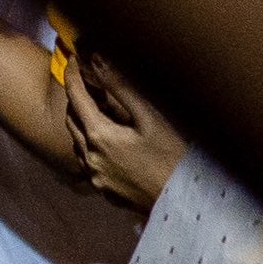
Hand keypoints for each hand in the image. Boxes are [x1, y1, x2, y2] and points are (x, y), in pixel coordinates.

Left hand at [65, 47, 186, 210]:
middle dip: (77, 98)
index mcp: (98, 137)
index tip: (74, 57)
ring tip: (100, 108)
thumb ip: (120, 87)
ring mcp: (97, 178)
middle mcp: (90, 159)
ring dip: (84, 122)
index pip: (75, 96)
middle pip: (73, 119)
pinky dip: (92, 145)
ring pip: (79, 142)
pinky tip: (111, 141)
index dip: (73, 74)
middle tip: (89, 81)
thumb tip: (95, 58)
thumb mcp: (150, 118)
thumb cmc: (176, 159)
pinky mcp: (107, 192)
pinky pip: (90, 161)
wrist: (190, 206)